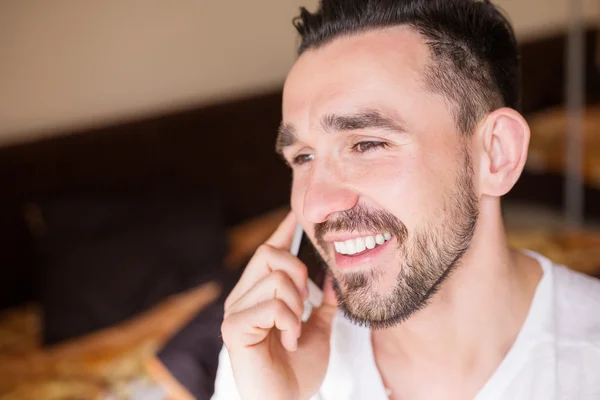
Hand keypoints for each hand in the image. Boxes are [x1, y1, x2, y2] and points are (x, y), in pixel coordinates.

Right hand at [221, 212, 337, 399]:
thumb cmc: (297, 371)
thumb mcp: (317, 330)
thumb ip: (323, 304)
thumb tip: (333, 277)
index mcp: (258, 294)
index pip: (268, 252)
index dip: (282, 231)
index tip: (296, 215)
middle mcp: (241, 297)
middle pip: (268, 253)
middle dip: (297, 273)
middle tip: (305, 304)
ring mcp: (235, 312)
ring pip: (275, 279)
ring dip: (297, 306)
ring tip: (295, 331)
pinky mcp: (234, 328)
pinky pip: (271, 306)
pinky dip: (290, 322)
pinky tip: (290, 340)